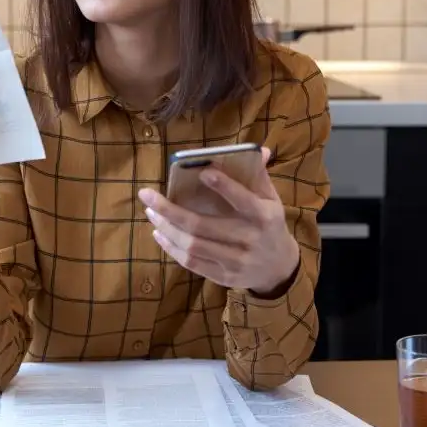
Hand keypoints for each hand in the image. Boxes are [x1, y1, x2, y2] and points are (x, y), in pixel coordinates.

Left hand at [138, 147, 299, 296]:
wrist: (279, 268)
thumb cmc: (270, 225)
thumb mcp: (271, 200)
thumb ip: (260, 176)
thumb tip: (259, 149)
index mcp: (264, 216)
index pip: (243, 200)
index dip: (224, 187)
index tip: (202, 173)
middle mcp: (249, 240)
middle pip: (202, 226)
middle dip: (170, 210)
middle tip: (147, 195)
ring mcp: (235, 261)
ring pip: (193, 245)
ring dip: (166, 228)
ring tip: (151, 212)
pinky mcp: (224, 276)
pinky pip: (192, 263)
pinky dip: (172, 248)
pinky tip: (159, 233)